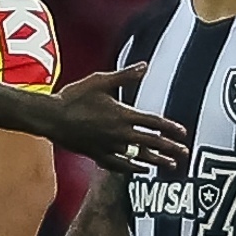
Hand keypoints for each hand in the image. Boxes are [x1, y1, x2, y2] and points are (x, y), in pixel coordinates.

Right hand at [40, 66, 188, 172]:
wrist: (51, 117)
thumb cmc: (74, 96)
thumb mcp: (100, 81)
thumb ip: (125, 75)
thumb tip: (145, 66)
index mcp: (123, 114)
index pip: (154, 123)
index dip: (170, 128)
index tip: (183, 133)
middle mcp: (119, 134)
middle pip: (151, 143)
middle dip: (170, 148)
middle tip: (184, 153)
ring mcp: (109, 146)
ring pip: (138, 157)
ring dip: (156, 161)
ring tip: (170, 165)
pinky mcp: (97, 154)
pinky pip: (119, 165)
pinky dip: (132, 168)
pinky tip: (141, 170)